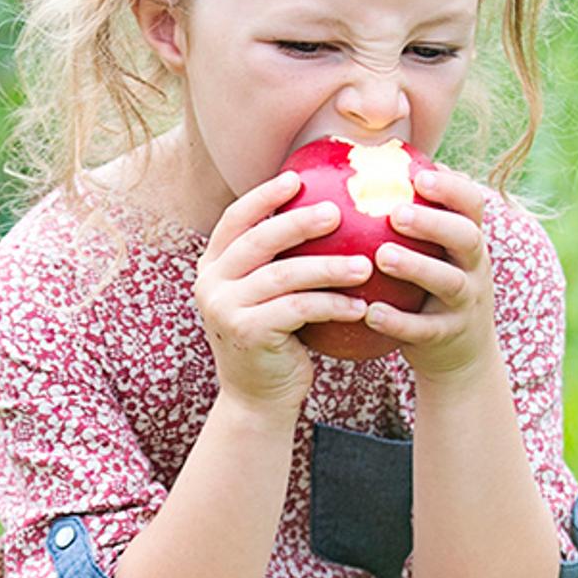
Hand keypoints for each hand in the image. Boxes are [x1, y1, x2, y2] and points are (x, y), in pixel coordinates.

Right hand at [193, 170, 371, 412]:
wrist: (258, 398)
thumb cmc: (276, 339)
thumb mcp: (268, 295)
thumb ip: (279, 260)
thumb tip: (327, 209)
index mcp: (213, 265)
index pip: (235, 218)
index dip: (265, 196)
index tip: (297, 179)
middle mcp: (211, 283)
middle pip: (259, 239)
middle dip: (300, 222)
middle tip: (339, 212)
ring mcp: (225, 308)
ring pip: (283, 274)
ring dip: (329, 267)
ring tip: (365, 265)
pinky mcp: (247, 332)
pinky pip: (299, 309)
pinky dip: (333, 304)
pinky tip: (361, 305)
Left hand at [362, 163, 500, 380]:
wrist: (463, 355)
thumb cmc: (430, 289)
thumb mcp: (434, 253)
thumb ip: (410, 218)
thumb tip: (360, 167)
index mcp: (469, 240)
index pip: (472, 205)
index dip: (452, 188)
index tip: (421, 176)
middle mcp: (475, 268)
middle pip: (466, 238)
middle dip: (434, 223)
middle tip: (396, 213)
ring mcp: (466, 304)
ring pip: (449, 283)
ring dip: (416, 267)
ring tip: (381, 256)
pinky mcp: (448, 337)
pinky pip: (424, 330)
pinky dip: (399, 322)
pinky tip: (370, 312)